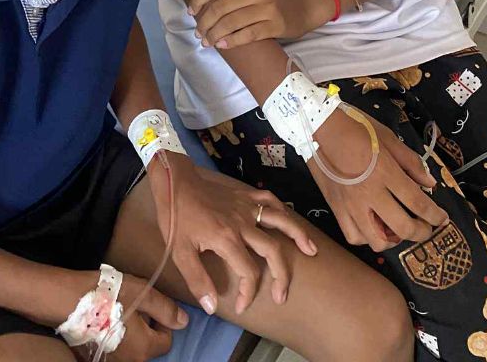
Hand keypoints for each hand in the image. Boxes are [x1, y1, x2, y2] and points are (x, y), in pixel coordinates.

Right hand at [105, 274, 187, 360]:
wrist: (71, 302)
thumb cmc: (111, 295)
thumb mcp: (144, 294)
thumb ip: (166, 309)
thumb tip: (184, 322)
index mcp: (144, 349)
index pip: (166, 341)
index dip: (162, 322)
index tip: (150, 307)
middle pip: (148, 347)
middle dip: (146, 329)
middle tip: (135, 306)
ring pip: (132, 349)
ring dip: (131, 334)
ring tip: (120, 312)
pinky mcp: (97, 358)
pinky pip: (115, 351)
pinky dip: (116, 339)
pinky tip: (107, 321)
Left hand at [150, 155, 316, 315]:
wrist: (175, 180)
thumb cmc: (175, 216)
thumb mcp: (179, 252)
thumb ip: (198, 280)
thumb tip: (213, 307)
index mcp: (227, 238)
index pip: (248, 272)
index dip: (249, 293)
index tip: (242, 306)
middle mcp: (243, 222)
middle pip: (273, 250)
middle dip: (281, 276)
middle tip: (282, 296)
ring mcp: (246, 206)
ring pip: (280, 220)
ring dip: (298, 236)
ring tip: (311, 251)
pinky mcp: (245, 195)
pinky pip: (270, 200)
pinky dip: (283, 210)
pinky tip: (289, 219)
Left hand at [189, 0, 329, 47]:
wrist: (303, 3)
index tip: (191, 10)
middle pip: (222, 6)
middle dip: (205, 21)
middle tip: (198, 30)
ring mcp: (267, 8)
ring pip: (232, 22)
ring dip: (215, 34)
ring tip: (206, 41)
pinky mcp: (275, 25)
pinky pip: (248, 34)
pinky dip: (232, 41)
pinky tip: (222, 44)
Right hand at [310, 111, 447, 250]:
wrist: (319, 126)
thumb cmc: (356, 127)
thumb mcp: (389, 138)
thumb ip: (411, 162)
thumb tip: (430, 183)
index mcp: (386, 173)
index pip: (418, 203)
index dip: (435, 216)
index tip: (442, 219)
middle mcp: (370, 194)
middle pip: (403, 227)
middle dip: (421, 232)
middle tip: (426, 228)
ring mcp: (351, 205)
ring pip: (377, 240)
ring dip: (394, 239)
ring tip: (397, 229)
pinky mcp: (336, 208)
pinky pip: (353, 236)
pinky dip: (367, 238)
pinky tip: (373, 227)